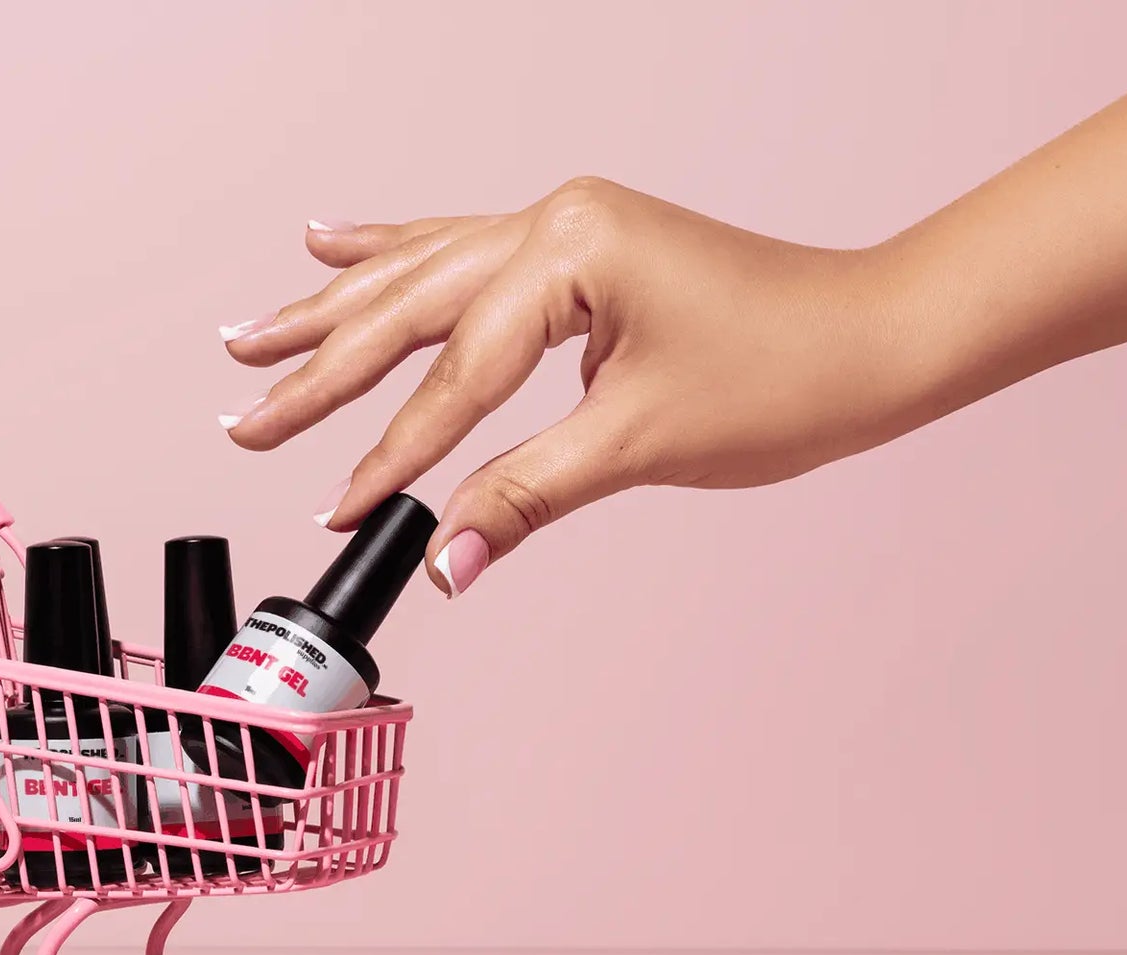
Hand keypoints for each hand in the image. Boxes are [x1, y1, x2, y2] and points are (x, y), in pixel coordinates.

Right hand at [217, 179, 963, 594]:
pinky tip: (331, 241)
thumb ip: (524, 497)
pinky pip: (460, 249)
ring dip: (335, 311)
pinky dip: (394, 254)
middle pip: (411, 307)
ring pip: (421, 273)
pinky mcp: (580, 246)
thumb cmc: (791, 372)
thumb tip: (446, 561)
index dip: (391, 451)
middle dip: (322, 370)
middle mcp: (558, 222)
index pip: (455, 371)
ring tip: (253, 340)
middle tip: (246, 421)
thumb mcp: (641, 443)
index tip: (341, 510)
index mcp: (571, 252)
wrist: (880, 336)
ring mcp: (567, 227)